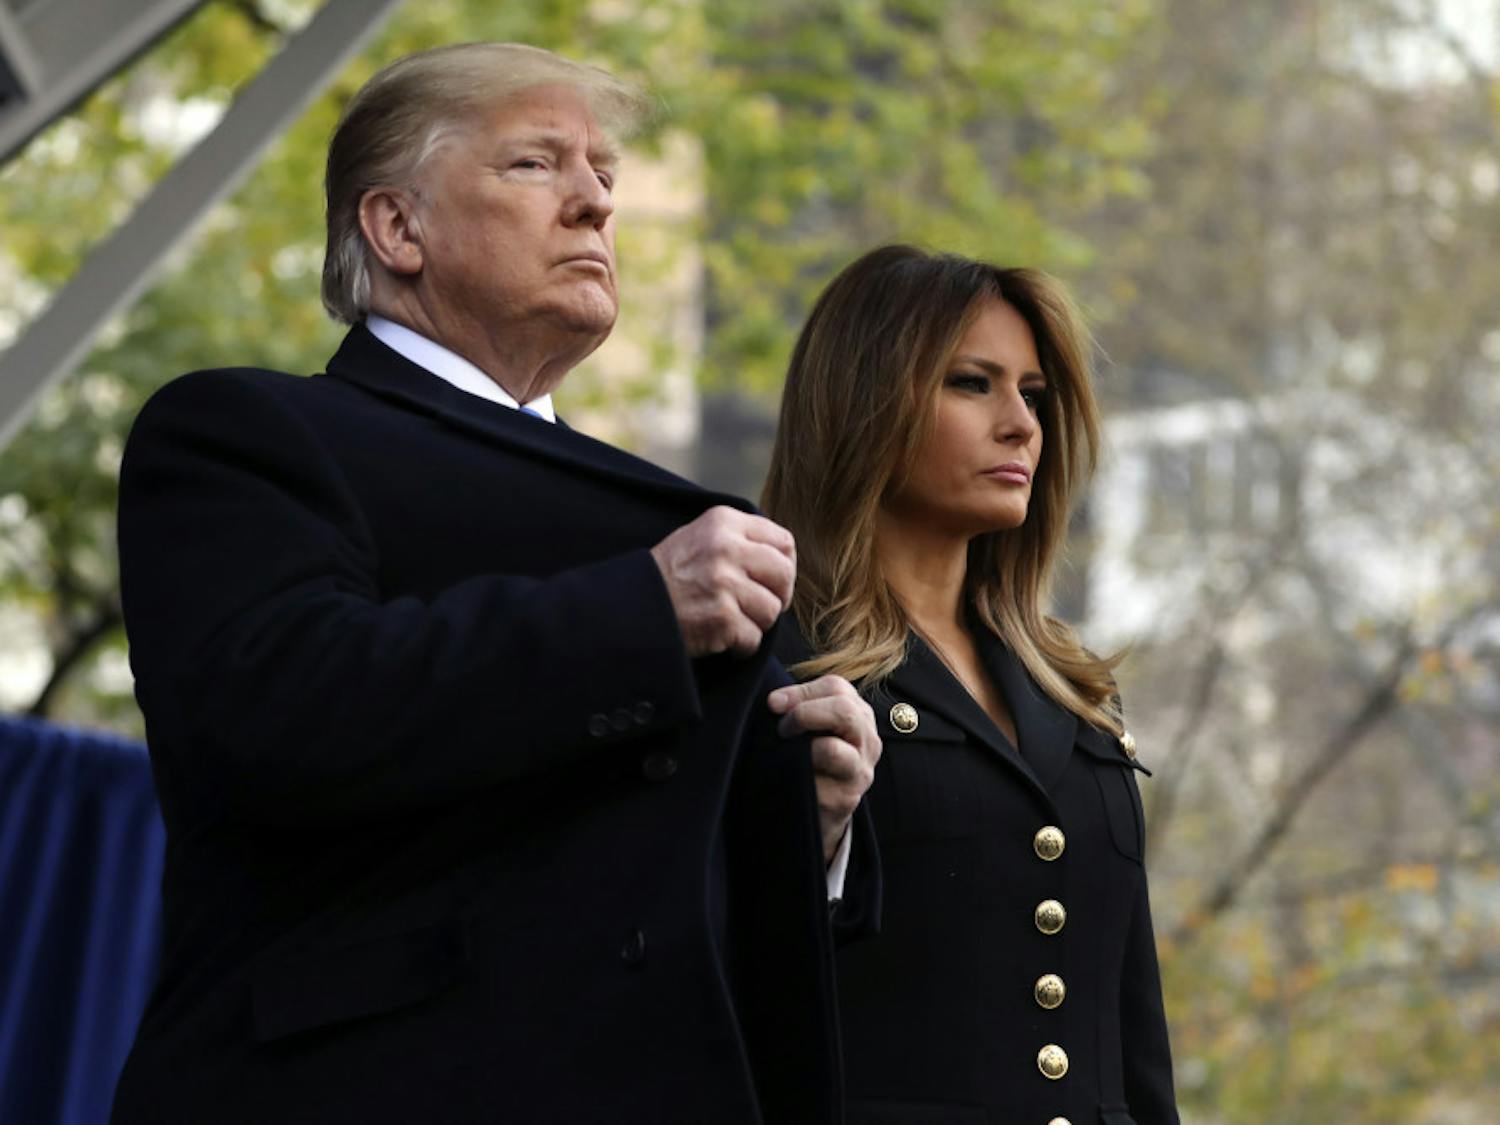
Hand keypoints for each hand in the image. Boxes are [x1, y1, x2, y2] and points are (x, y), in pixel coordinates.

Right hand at [651, 506, 795, 657]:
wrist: (630, 607)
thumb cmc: (668, 576)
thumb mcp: (699, 537)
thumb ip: (739, 539)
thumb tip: (783, 556)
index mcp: (723, 522)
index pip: (783, 541)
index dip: (784, 566)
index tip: (771, 581)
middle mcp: (726, 548)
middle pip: (784, 574)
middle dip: (778, 596)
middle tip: (758, 608)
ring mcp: (724, 584)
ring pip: (772, 610)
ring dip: (756, 624)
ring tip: (731, 622)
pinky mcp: (721, 618)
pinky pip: (754, 638)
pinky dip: (741, 646)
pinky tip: (722, 640)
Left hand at [767, 676, 880, 862]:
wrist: (822, 809)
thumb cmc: (812, 757)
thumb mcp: (814, 725)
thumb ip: (802, 705)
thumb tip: (775, 701)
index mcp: (860, 714)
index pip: (836, 687)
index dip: (801, 691)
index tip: (773, 703)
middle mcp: (867, 740)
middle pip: (844, 711)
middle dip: (803, 714)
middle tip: (782, 729)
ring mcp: (860, 771)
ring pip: (832, 749)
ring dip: (801, 748)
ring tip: (786, 752)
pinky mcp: (846, 799)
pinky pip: (817, 783)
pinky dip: (798, 777)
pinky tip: (790, 776)